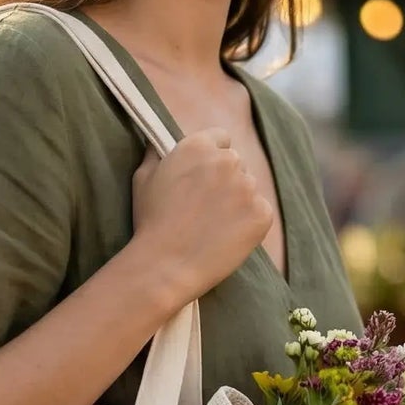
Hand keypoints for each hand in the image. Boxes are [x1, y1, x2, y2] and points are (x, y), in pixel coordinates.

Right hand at [130, 130, 272, 304]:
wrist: (166, 266)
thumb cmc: (150, 224)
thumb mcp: (143, 179)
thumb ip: (156, 154)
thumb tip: (158, 143)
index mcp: (199, 146)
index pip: (220, 138)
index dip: (212, 157)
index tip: (205, 176)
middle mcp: (227, 161)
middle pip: (236, 164)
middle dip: (225, 181)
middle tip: (205, 209)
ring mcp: (248, 187)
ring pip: (248, 189)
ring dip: (237, 203)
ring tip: (212, 227)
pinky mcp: (262, 214)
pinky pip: (260, 213)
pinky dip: (248, 224)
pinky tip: (226, 238)